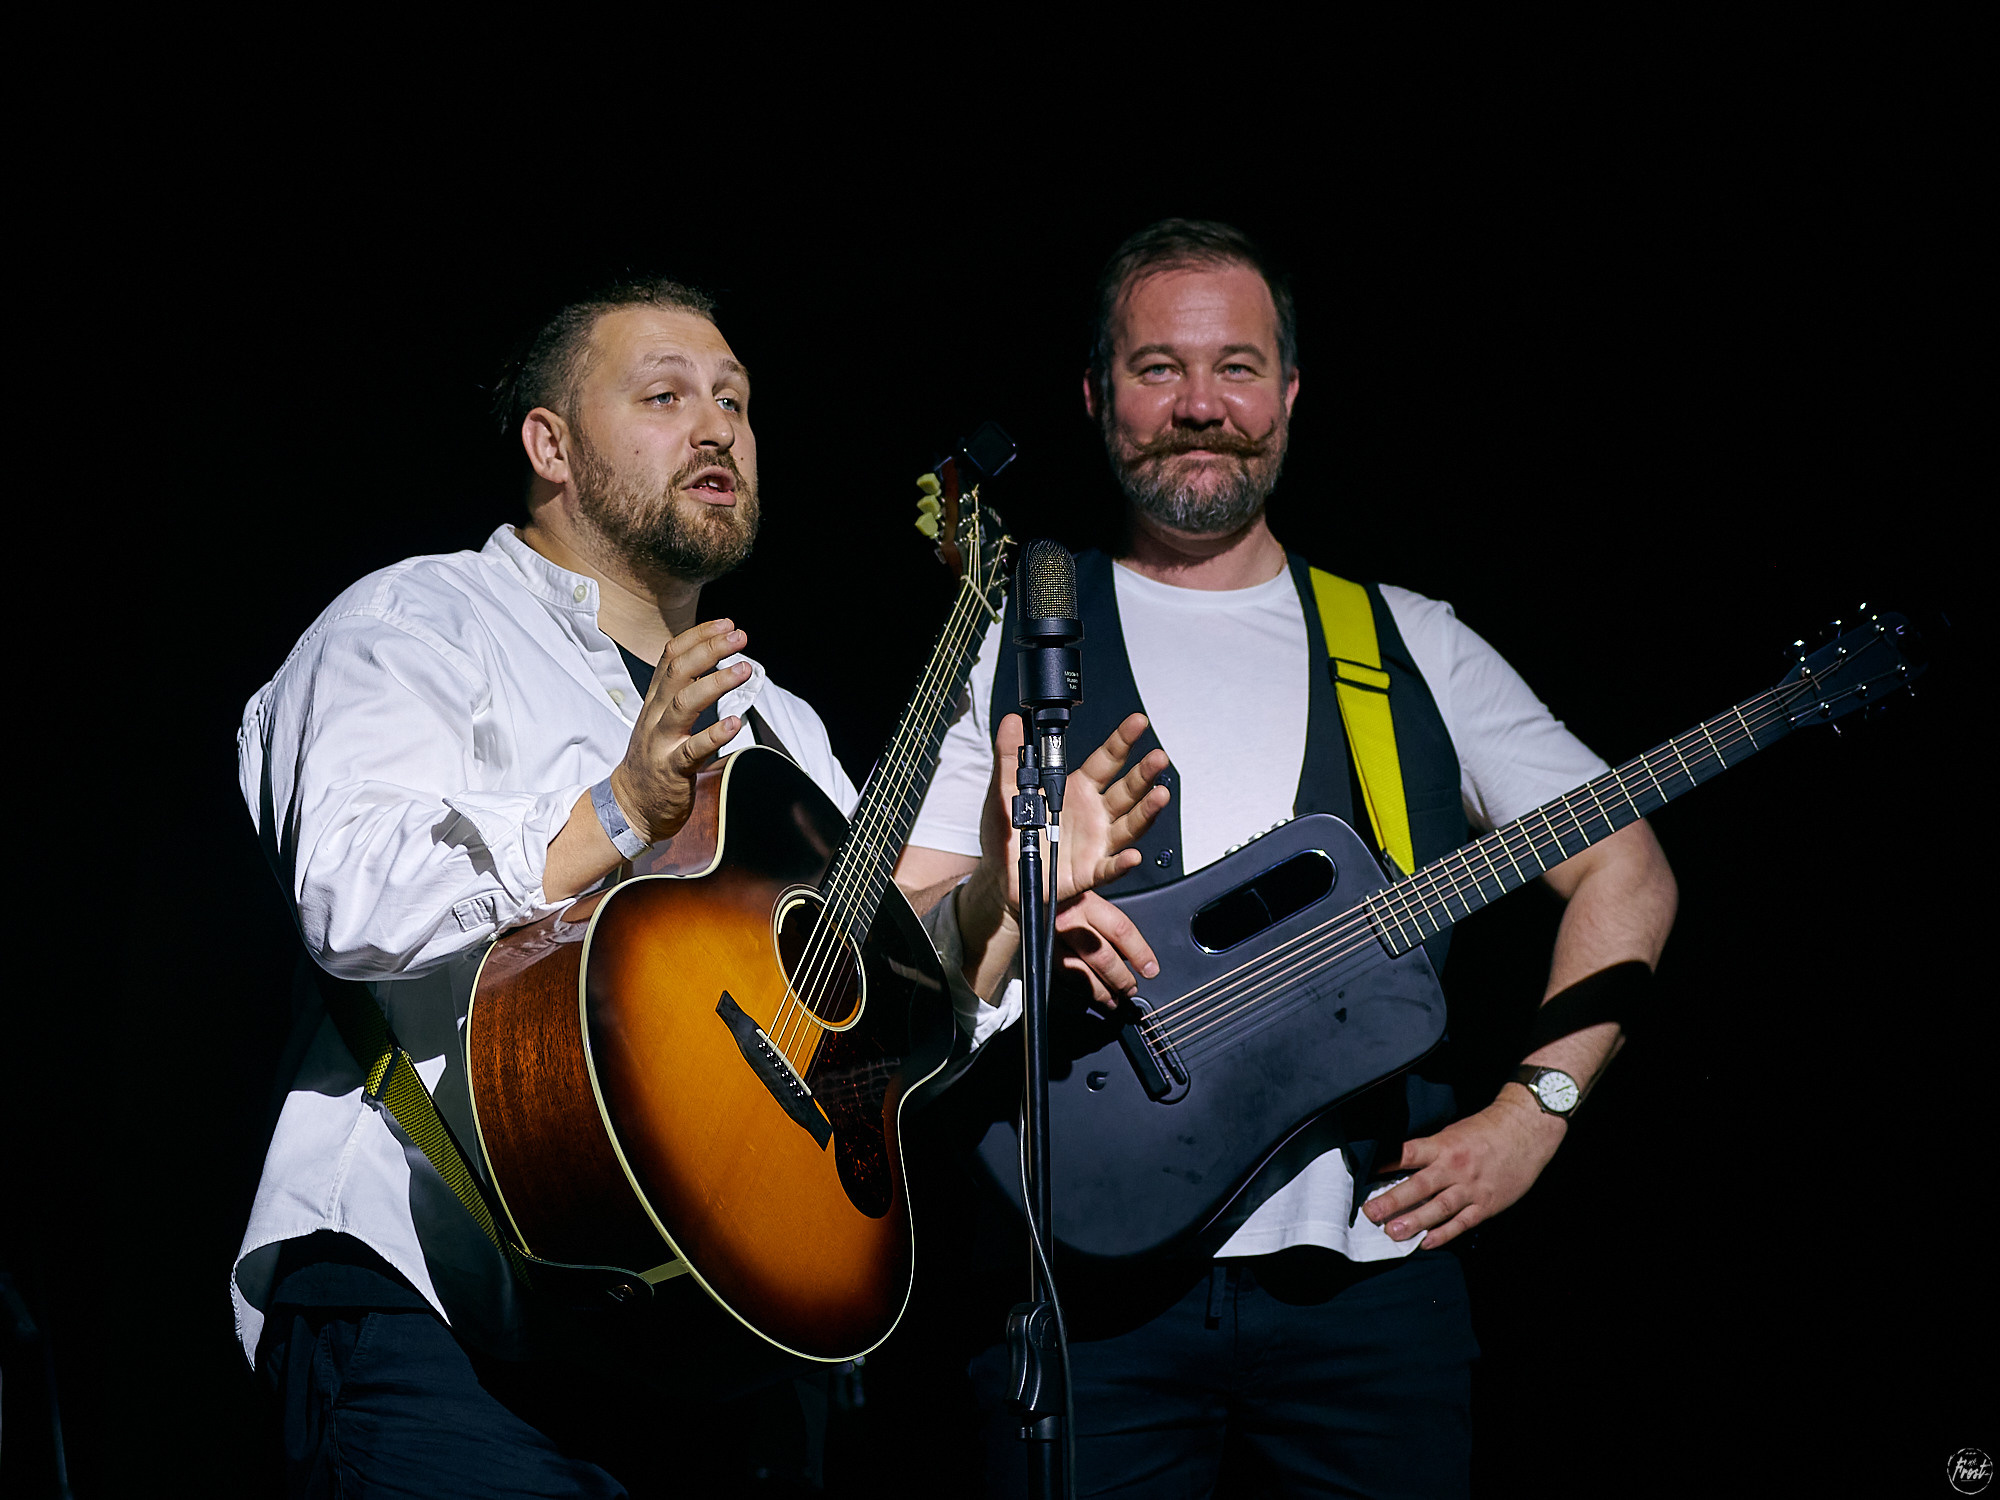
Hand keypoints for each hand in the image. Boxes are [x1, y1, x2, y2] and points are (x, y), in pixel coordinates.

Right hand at [607, 619, 752, 844]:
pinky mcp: (671, 769)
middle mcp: (655, 715)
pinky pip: (692, 749)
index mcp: (655, 700)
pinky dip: (714, 734)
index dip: (698, 636)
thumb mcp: (661, 718)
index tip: (726, 625)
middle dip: (709, 650)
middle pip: (678, 672)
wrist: (632, 805)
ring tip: (743, 669)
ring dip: (716, 683)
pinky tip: (735, 723)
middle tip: (739, 637)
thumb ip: (682, 691)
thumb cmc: (654, 759)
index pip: (671, 656)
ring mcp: (661, 741)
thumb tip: (712, 661)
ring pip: (684, 704)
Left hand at [959, 712, 1169, 1004]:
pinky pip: (1109, 868)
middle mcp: (1093, 814)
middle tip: (1158, 757)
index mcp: (1076, 790)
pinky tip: (1132, 856)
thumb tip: (1011, 721)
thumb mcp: (1004, 791)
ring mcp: (1095, 843)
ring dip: (1146, 811)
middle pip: (1126, 790)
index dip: (1122, 741)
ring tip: (1160, 796)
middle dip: (1144, 774)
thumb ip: (1010, 757)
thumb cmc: (1007, 834)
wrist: (1000, 877)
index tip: (1138, 722)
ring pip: (1128, 825)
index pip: (1106, 760)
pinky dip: (1122, 864)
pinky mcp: (1089, 871)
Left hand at [1360, 1088, 1566, 1249]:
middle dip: (1392, 1201)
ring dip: (1415, 1222)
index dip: (1385, 1164)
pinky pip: (1462, 1222)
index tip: (1364, 1174)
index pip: (1408, 1154)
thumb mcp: (1453, 1132)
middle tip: (1371, 1213)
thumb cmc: (1486, 1130)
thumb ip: (1430, 1150)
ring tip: (1393, 1233)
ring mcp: (1471, 1188)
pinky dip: (1444, 1234)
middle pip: (1419, 1186)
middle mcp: (1455, 1167)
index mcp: (1444, 1145)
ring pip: (1439, 1208)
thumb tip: (1399, 1165)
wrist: (1526, 1131)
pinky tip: (1427, 1242)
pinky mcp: (1487, 1204)